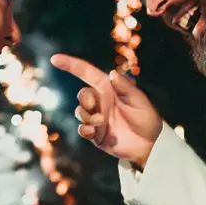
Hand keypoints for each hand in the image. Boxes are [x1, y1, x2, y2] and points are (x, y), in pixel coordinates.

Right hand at [51, 53, 162, 167]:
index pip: (86, 73)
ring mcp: (97, 118)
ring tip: (101, 123)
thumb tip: (112, 72)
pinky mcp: (95, 134)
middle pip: (82, 95)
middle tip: (94, 108)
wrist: (150, 145)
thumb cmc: (147, 118)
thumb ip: (125, 87)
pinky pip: (82, 129)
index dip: (70, 64)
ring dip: (87, 116)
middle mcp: (101, 101)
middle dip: (85, 100)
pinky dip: (85, 129)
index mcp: (109, 88)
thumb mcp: (139, 101)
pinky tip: (93, 131)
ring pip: (80, 112)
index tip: (55, 59)